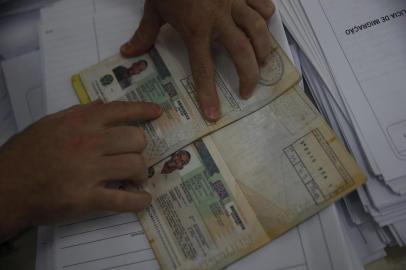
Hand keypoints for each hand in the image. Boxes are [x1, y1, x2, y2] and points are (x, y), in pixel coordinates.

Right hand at [0, 101, 161, 236]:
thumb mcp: (50, 123)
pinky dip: (139, 200)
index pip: (122, 110)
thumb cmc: (27, 153)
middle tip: (133, 156)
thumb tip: (102, 105)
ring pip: (135, 166)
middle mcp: (89, 142)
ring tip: (135, 177)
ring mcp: (89, 171)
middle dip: (139, 148)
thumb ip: (79, 113)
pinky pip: (124, 199)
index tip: (157, 112)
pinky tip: (144, 199)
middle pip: (136, 139)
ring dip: (140, 173)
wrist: (6, 186)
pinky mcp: (87, 198)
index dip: (144, 110)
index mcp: (81, 122)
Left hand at [121, 0, 274, 120]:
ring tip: (262, 64)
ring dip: (263, 51)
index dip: (208, 94)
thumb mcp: (153, 9)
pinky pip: (263, 4)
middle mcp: (219, 20)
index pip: (203, 68)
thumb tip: (128, 53)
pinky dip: (266, 16)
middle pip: (241, 53)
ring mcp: (234, 3)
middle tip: (247, 91)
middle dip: (248, 76)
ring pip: (258, 31)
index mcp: (195, 29)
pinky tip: (263, 26)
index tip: (214, 114)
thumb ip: (144, 34)